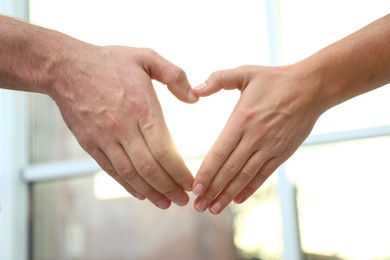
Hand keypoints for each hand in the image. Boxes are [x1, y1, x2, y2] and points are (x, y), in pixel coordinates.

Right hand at [49, 45, 197, 208]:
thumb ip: (175, 75)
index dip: (180, 172)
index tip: (192, 183)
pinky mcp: (90, 144)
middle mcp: (123, 127)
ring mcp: (104, 138)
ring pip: (131, 174)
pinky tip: (141, 194)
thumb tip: (194, 98)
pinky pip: (111, 170)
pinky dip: (127, 185)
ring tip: (166, 203)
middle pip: (150, 168)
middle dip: (170, 188)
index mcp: (142, 107)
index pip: (165, 150)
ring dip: (151, 192)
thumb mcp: (147, 57)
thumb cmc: (110, 61)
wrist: (66, 68)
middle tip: (184, 200)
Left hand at [192, 65, 322, 213]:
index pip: (219, 152)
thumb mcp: (245, 72)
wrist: (311, 87)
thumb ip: (218, 79)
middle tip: (198, 206)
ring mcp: (270, 148)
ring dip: (228, 194)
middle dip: (212, 190)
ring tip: (214, 209)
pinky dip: (250, 188)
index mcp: (242, 120)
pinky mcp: (282, 153)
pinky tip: (238, 199)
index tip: (195, 188)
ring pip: (245, 176)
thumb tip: (195, 89)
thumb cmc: (275, 79)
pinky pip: (263, 175)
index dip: (206, 172)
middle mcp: (254, 138)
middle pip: (229, 169)